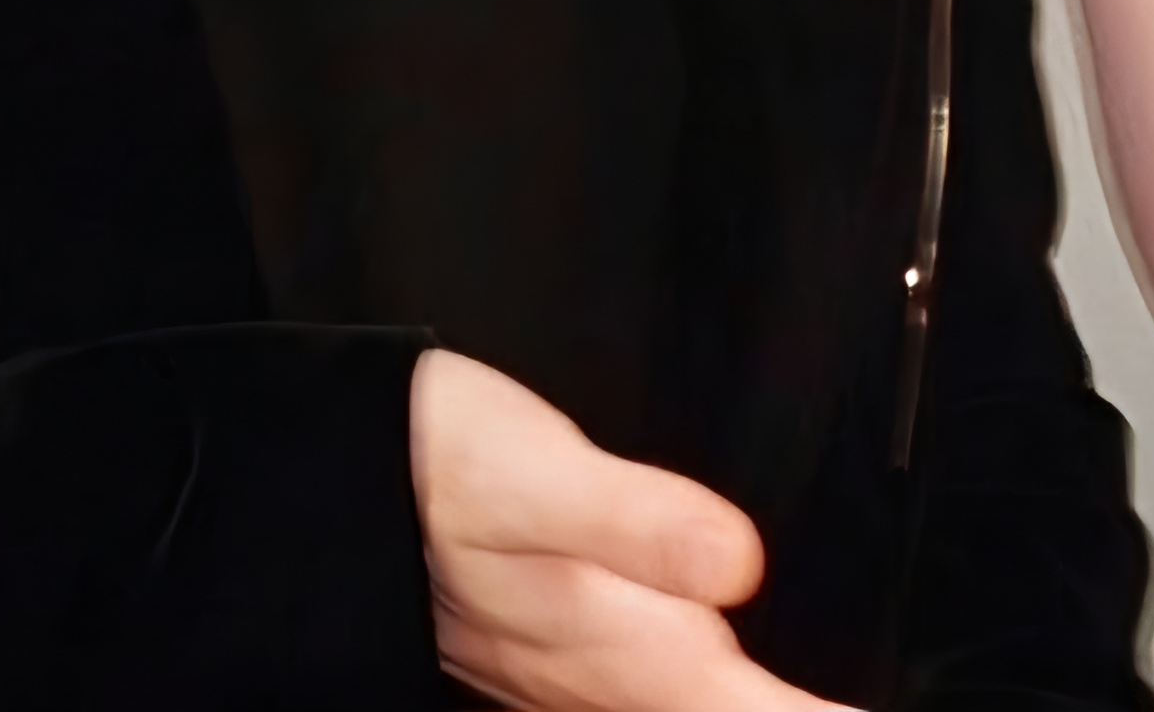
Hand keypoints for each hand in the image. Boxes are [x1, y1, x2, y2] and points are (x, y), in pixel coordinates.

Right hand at [407, 351, 852, 711]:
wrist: (332, 483)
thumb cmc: (432, 466)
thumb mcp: (534, 474)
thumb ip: (637, 522)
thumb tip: (740, 566)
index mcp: (616, 641)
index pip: (743, 710)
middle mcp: (603, 676)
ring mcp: (579, 675)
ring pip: (686, 711)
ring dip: (750, 709)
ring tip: (820, 710)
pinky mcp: (561, 653)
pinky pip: (656, 699)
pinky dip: (707, 698)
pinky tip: (725, 685)